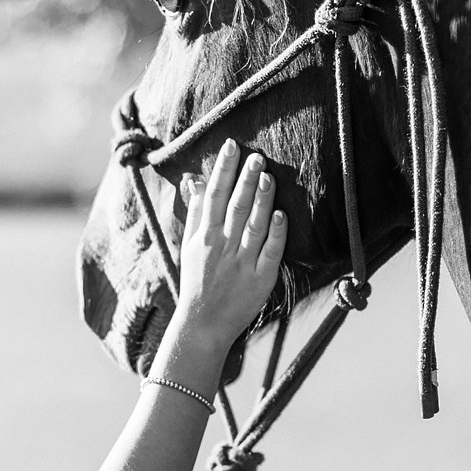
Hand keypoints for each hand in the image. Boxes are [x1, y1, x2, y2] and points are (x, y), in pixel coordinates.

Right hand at [171, 139, 286, 349]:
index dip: (224, 169)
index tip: (232, 146)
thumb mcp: (190, 246)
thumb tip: (195, 181)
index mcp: (205, 236)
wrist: (202, 324)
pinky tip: (281, 214)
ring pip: (254, 224)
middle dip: (246, 178)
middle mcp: (222, 246)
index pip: (214, 195)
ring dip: (262, 200)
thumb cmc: (196, 282)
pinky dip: (276, 233)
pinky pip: (270, 252)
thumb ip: (196, 213)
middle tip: (257, 155)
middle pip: (236, 206)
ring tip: (268, 176)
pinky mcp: (260, 278)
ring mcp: (242, 262)